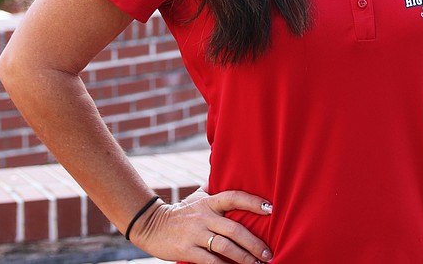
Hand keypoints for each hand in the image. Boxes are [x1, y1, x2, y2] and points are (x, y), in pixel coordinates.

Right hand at [130, 188, 273, 263]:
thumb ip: (213, 188)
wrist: (151, 226)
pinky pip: (210, 261)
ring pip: (225, 246)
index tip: (271, 209)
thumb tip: (227, 169)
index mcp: (209, 202)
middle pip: (234, 229)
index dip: (253, 202)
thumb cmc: (180, 212)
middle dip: (254, 243)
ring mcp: (195, 233)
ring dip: (244, 258)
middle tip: (268, 254)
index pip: (234, 197)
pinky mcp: (187, 250)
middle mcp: (204, 216)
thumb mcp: (196, 196)